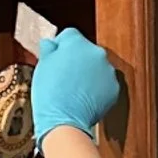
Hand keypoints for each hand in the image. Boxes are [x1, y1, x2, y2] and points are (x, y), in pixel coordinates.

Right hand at [32, 27, 120, 145]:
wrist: (64, 121)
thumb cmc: (50, 93)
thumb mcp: (42, 66)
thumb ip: (49, 49)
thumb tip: (51, 43)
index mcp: (77, 43)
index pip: (69, 35)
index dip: (60, 46)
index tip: (54, 58)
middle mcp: (97, 53)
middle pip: (85, 51)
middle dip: (76, 59)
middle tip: (64, 75)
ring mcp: (108, 71)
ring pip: (97, 67)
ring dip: (88, 74)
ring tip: (74, 89)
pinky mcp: (114, 89)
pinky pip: (104, 83)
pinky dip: (96, 88)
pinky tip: (84, 97)